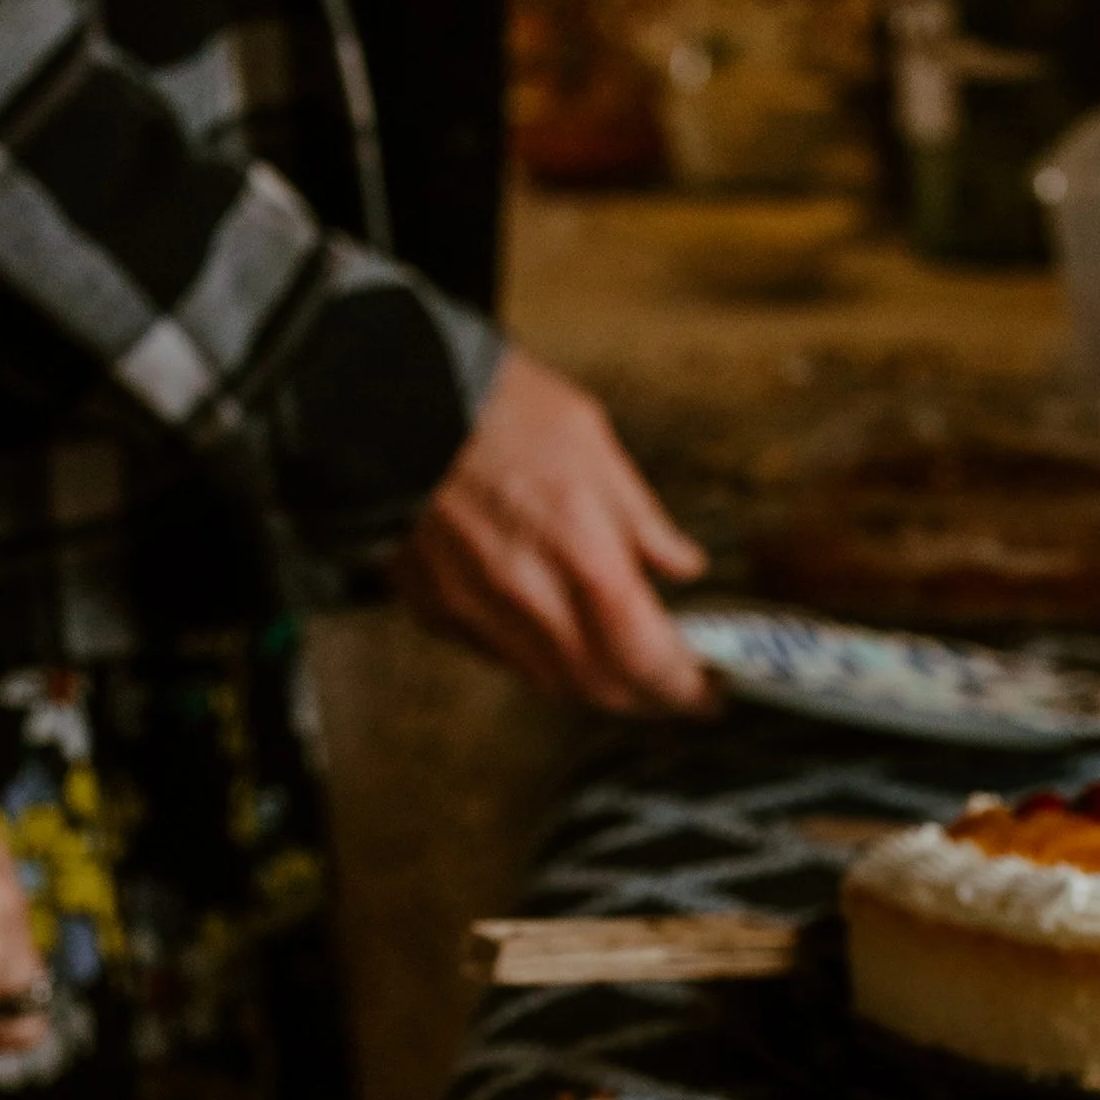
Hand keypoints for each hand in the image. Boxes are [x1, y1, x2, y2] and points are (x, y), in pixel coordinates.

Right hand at [391, 351, 712, 712]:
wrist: (391, 401)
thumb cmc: (494, 409)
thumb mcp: (595, 446)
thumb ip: (644, 520)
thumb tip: (682, 564)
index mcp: (584, 559)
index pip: (650, 660)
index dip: (687, 691)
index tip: (709, 694)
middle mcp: (532, 602)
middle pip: (604, 690)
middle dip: (648, 699)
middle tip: (674, 687)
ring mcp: (480, 614)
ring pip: (553, 684)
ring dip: (596, 685)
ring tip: (621, 663)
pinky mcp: (439, 611)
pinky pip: (501, 659)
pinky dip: (539, 660)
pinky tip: (554, 633)